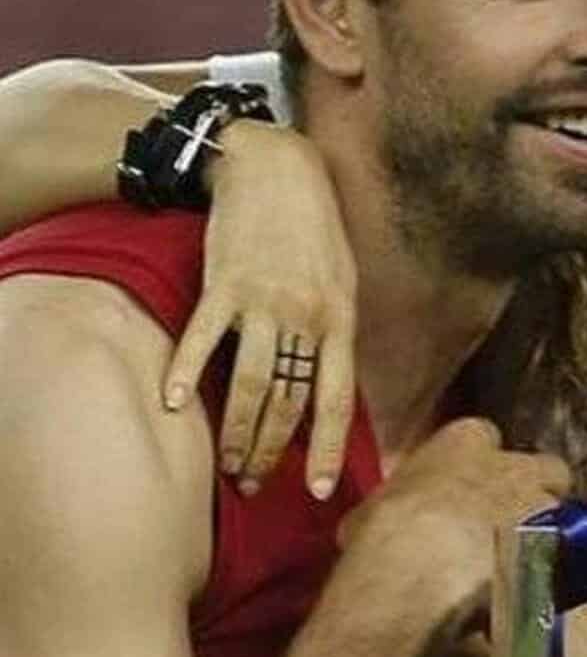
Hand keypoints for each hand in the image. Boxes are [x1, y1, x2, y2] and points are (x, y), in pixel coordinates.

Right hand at [161, 119, 357, 499]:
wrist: (277, 167)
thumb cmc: (315, 227)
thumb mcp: (343, 278)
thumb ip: (334, 330)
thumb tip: (327, 384)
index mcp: (340, 317)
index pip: (337, 397)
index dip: (328, 448)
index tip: (320, 490)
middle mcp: (305, 315)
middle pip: (288, 400)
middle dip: (272, 450)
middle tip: (255, 483)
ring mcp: (263, 300)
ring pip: (249, 383)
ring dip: (236, 431)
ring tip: (228, 464)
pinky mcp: (224, 283)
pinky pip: (203, 338)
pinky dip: (185, 371)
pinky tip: (174, 404)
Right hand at [335, 418, 570, 632]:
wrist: (421, 572)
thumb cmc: (386, 532)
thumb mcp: (371, 511)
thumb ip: (395, 505)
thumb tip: (385, 522)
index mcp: (464, 439)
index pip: (484, 436)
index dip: (480, 465)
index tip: (471, 490)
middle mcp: (512, 462)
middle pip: (544, 467)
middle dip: (536, 490)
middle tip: (514, 524)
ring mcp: (541, 502)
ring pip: (561, 512)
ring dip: (548, 533)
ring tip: (524, 568)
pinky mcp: (559, 547)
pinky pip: (565, 557)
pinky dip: (553, 572)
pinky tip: (531, 594)